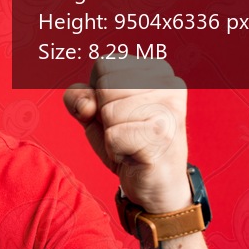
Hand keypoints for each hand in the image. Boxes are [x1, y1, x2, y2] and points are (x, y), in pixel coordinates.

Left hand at [63, 56, 189, 213]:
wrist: (155, 184)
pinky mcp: (163, 134)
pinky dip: (115, 150)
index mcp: (156, 69)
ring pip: (108, 110)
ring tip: (132, 142)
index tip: (120, 111)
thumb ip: (79, 97)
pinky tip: (135, 155)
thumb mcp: (94, 114)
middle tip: (127, 129)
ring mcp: (169, 108)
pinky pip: (113, 136)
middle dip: (104, 113)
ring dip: (110, 133)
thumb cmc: (125, 142)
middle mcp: (169, 83)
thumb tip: (87, 105)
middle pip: (105, 85)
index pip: (104, 64)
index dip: (99, 93)